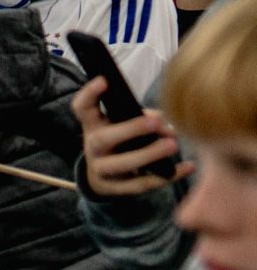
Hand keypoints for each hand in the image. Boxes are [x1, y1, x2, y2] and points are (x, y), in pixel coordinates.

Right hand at [72, 79, 193, 197]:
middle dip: (129, 130)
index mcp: (93, 126)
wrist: (106, 177)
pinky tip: (187, 167)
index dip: (89, 94)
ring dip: (147, 155)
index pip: (82, 108)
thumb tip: (165, 124)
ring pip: (120, 165)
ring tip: (172, 145)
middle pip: (102, 139)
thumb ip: (143, 118)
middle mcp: (93, 148)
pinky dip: (166, 176)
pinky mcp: (116, 188)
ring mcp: (101, 170)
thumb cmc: (121, 141)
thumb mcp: (122, 125)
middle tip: (156, 122)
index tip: (104, 80)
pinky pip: (141, 184)